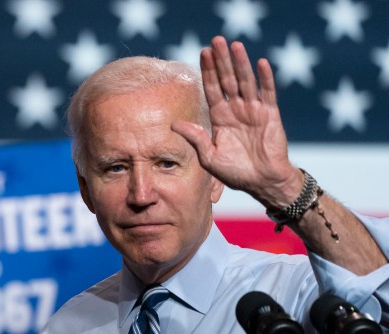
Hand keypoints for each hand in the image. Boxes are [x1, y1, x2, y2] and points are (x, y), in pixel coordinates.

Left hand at [172, 35, 301, 207]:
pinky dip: (265, 78)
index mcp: (220, 118)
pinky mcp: (270, 114)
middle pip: (227, 80)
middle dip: (221, 61)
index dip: (208, 72)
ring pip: (246, 81)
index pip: (212, 89)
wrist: (262, 181)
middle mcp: (235, 110)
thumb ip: (195, 138)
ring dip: (240, 63)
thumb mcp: (209, 157)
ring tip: (234, 45)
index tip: (202, 53)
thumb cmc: (235, 172)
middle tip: (216, 40)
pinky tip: (260, 63)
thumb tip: (174, 124)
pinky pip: (267, 93)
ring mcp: (253, 110)